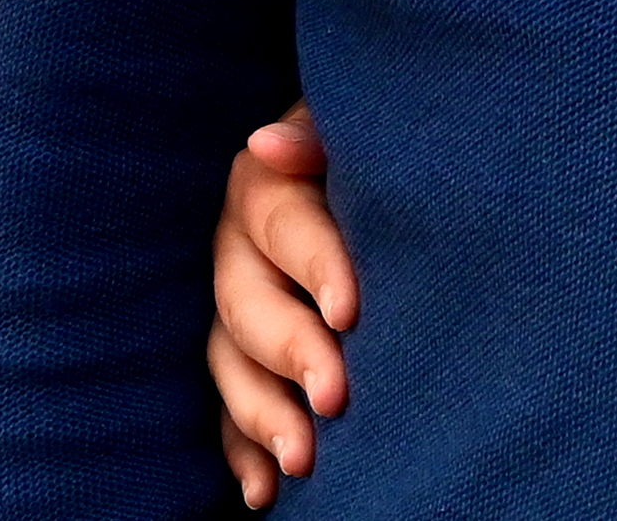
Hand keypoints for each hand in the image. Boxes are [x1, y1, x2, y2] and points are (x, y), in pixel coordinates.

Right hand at [211, 105, 353, 507]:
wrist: (385, 167)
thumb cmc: (386, 146)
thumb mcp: (360, 132)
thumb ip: (323, 138)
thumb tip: (264, 145)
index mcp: (265, 186)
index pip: (284, 227)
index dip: (316, 267)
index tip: (350, 311)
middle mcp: (237, 250)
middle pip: (249, 307)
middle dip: (292, 355)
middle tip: (336, 397)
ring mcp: (233, 307)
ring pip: (232, 366)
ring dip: (265, 415)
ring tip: (305, 460)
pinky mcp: (240, 358)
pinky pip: (230, 409)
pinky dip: (246, 452)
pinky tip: (266, 492)